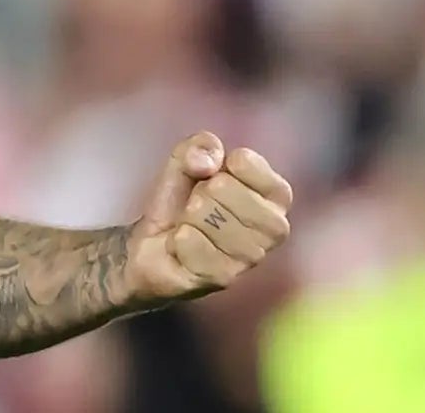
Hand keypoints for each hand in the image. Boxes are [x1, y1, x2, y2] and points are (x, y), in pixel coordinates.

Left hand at [123, 132, 293, 305]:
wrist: (149, 247)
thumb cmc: (180, 203)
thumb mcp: (185, 161)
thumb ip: (200, 146)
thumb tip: (208, 162)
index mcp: (275, 196)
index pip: (247, 163)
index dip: (219, 163)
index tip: (212, 176)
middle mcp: (274, 229)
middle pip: (225, 188)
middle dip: (199, 191)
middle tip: (196, 207)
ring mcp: (251, 257)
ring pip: (208, 216)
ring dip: (187, 217)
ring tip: (190, 227)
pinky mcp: (223, 278)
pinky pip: (191, 242)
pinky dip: (177, 239)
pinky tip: (182, 247)